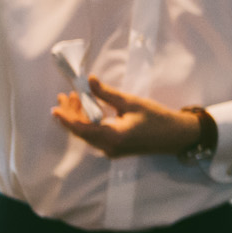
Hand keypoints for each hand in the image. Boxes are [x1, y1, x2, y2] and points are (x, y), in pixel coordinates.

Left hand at [54, 77, 202, 158]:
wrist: (176, 136)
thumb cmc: (157, 118)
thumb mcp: (132, 103)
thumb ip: (107, 94)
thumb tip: (89, 82)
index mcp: (113, 137)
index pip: (82, 128)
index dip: (67, 118)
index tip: (55, 107)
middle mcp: (108, 148)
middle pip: (81, 132)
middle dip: (71, 114)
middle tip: (65, 95)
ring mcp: (111, 150)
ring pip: (87, 134)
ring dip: (79, 117)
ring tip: (74, 98)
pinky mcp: (115, 149)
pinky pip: (95, 136)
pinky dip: (89, 123)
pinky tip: (88, 110)